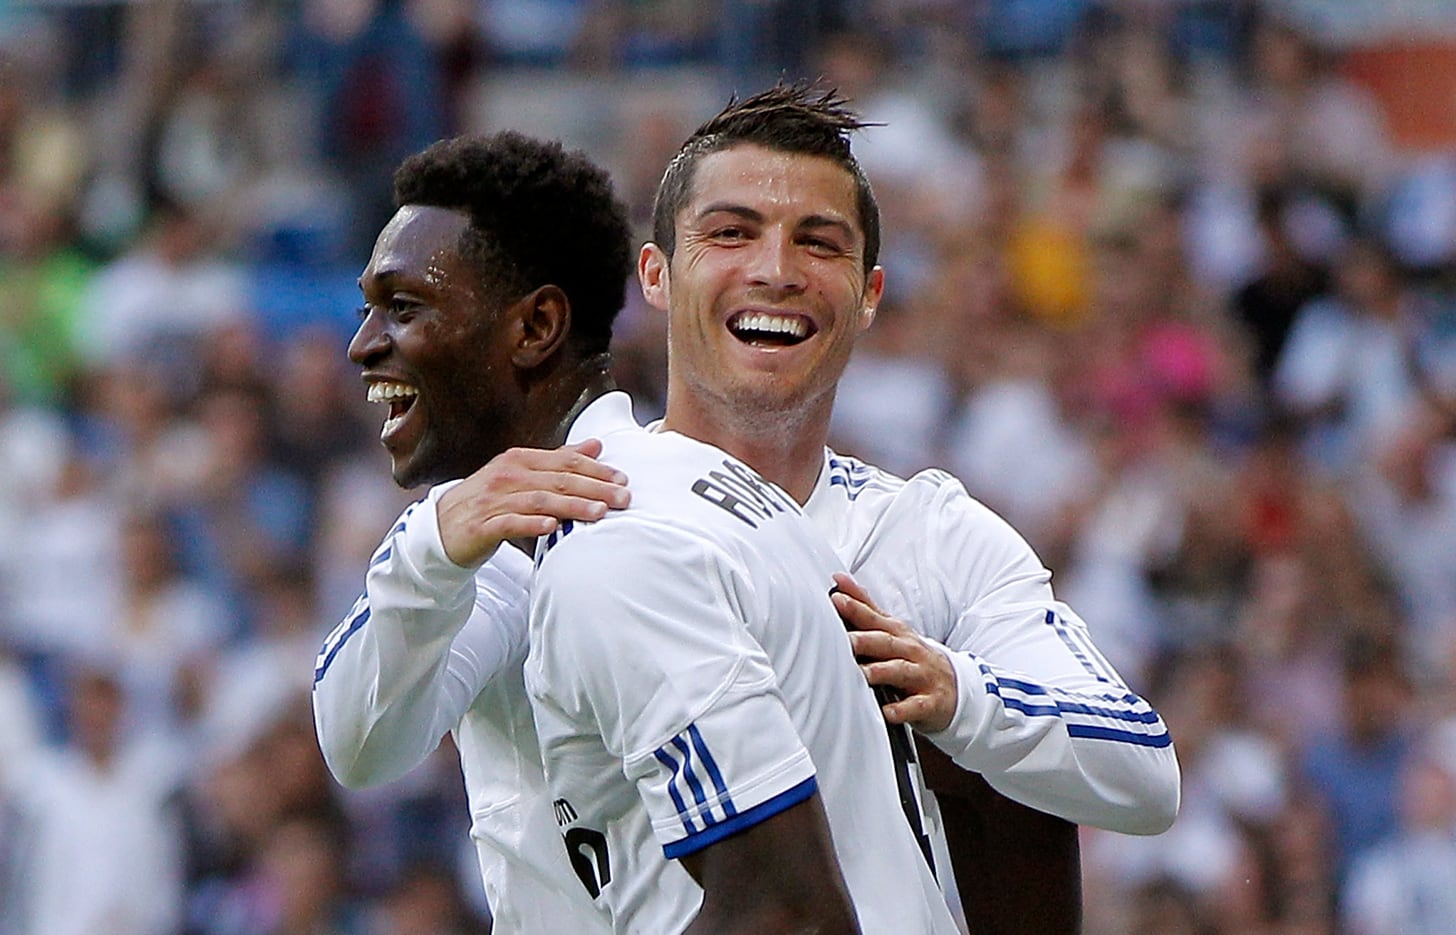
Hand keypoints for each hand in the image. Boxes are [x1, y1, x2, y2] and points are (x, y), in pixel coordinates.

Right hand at [437, 439, 629, 566]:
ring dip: (571, 506)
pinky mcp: (481, 526)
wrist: (442, 528)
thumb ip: (560, 461)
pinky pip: (509, 523)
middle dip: (594, 488)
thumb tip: (596, 445)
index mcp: (519, 460)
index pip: (565, 461)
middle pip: (557, 480)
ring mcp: (493, 500)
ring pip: (538, 501)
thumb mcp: (524, 476)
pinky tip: (552, 528)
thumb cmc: (491, 501)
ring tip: (598, 513)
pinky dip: (531, 525)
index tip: (623, 479)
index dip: (596, 469)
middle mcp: (507, 476)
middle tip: (623, 498)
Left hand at [832, 572, 956, 732]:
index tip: (837, 599)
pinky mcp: (930, 702)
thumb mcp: (894, 631)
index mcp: (898, 634)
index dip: (857, 608)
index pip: (875, 618)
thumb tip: (840, 581)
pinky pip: (916, 706)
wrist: (957, 687)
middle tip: (845, 640)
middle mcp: (910, 652)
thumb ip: (867, 607)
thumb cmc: (915, 657)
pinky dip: (903, 709)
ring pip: (901, 671)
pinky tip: (889, 712)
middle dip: (866, 640)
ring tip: (865, 673)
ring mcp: (922, 676)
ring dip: (883, 671)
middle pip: (887, 643)